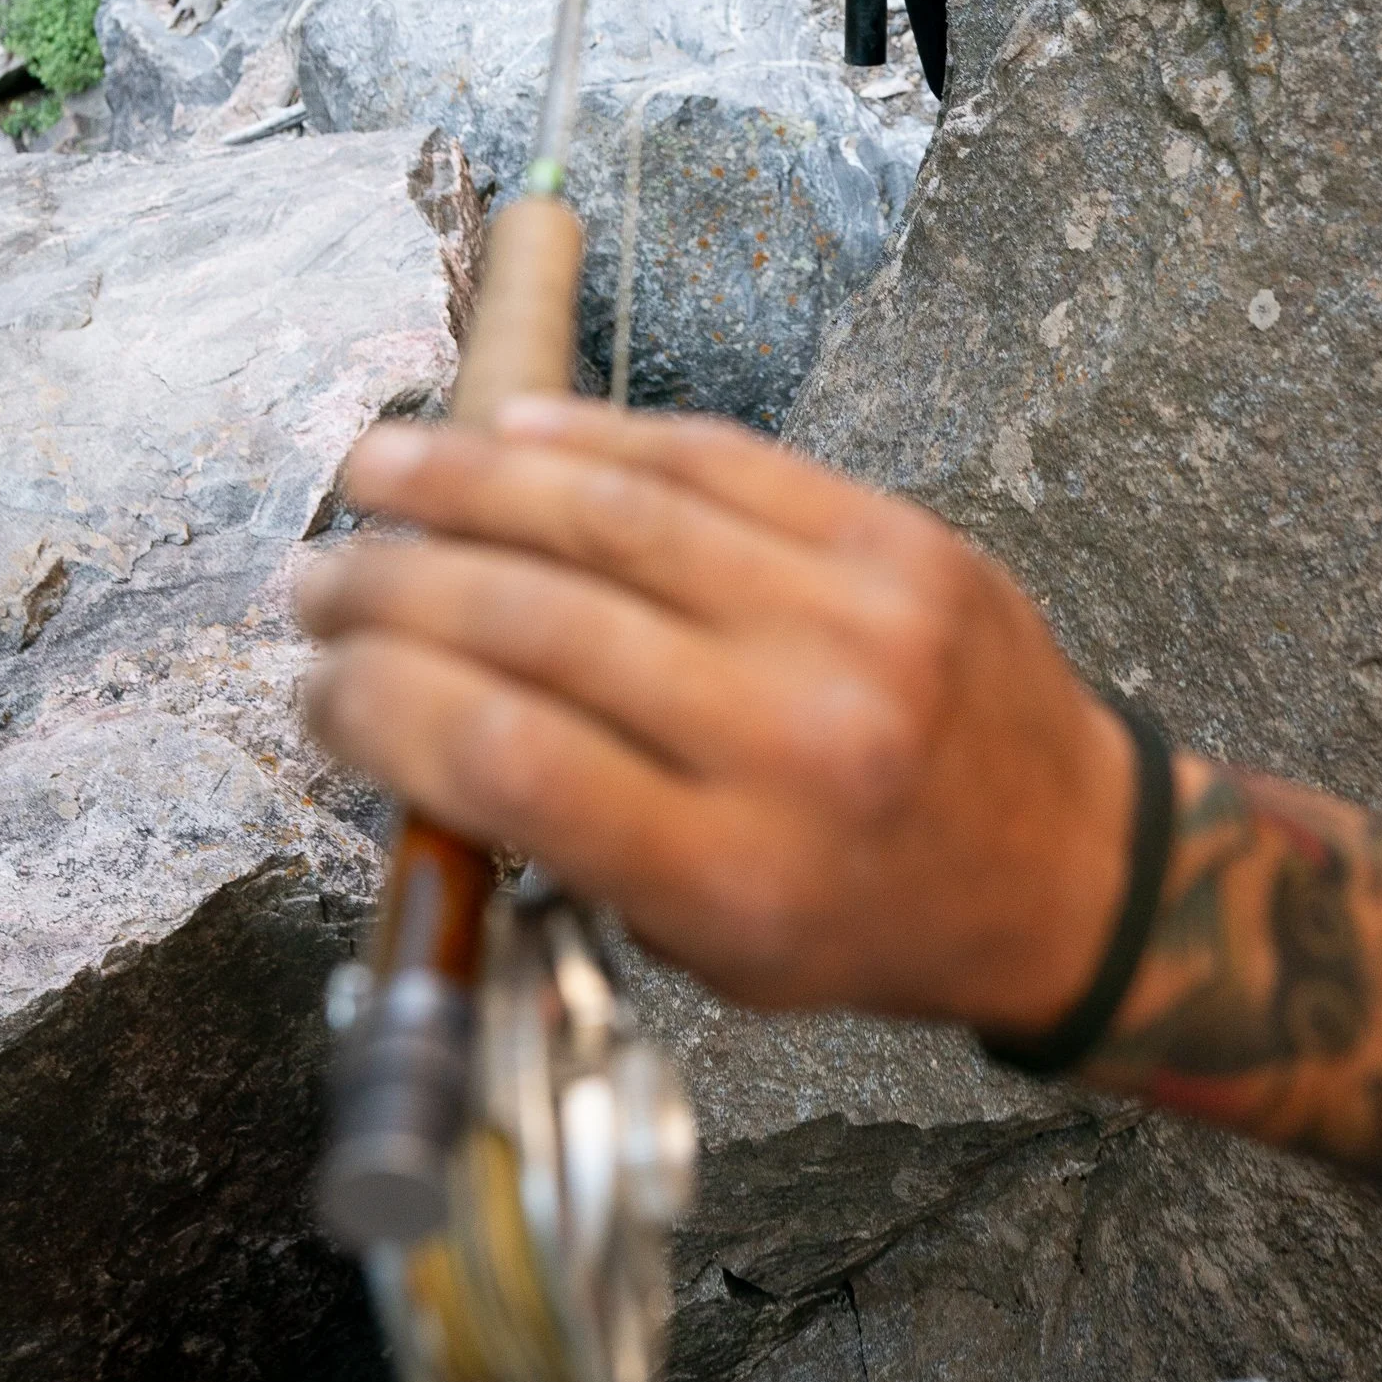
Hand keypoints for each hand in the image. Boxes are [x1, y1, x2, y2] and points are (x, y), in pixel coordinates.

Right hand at [296, 399, 1132, 1037]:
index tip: (313, 689)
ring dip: (470, 482)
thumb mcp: (710, 950)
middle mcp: (792, 736)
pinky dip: (598, 437)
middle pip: (540, 625)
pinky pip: (717, 460)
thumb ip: (567, 846)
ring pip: (618, 516)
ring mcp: (850, 619)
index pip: (507, 760)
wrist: (1067, 859)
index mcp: (734, 872)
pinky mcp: (890, 535)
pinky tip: (511, 430)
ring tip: (375, 466)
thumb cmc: (868, 916)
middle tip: (316, 577)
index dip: (380, 709)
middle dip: (396, 589)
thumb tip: (411, 715)